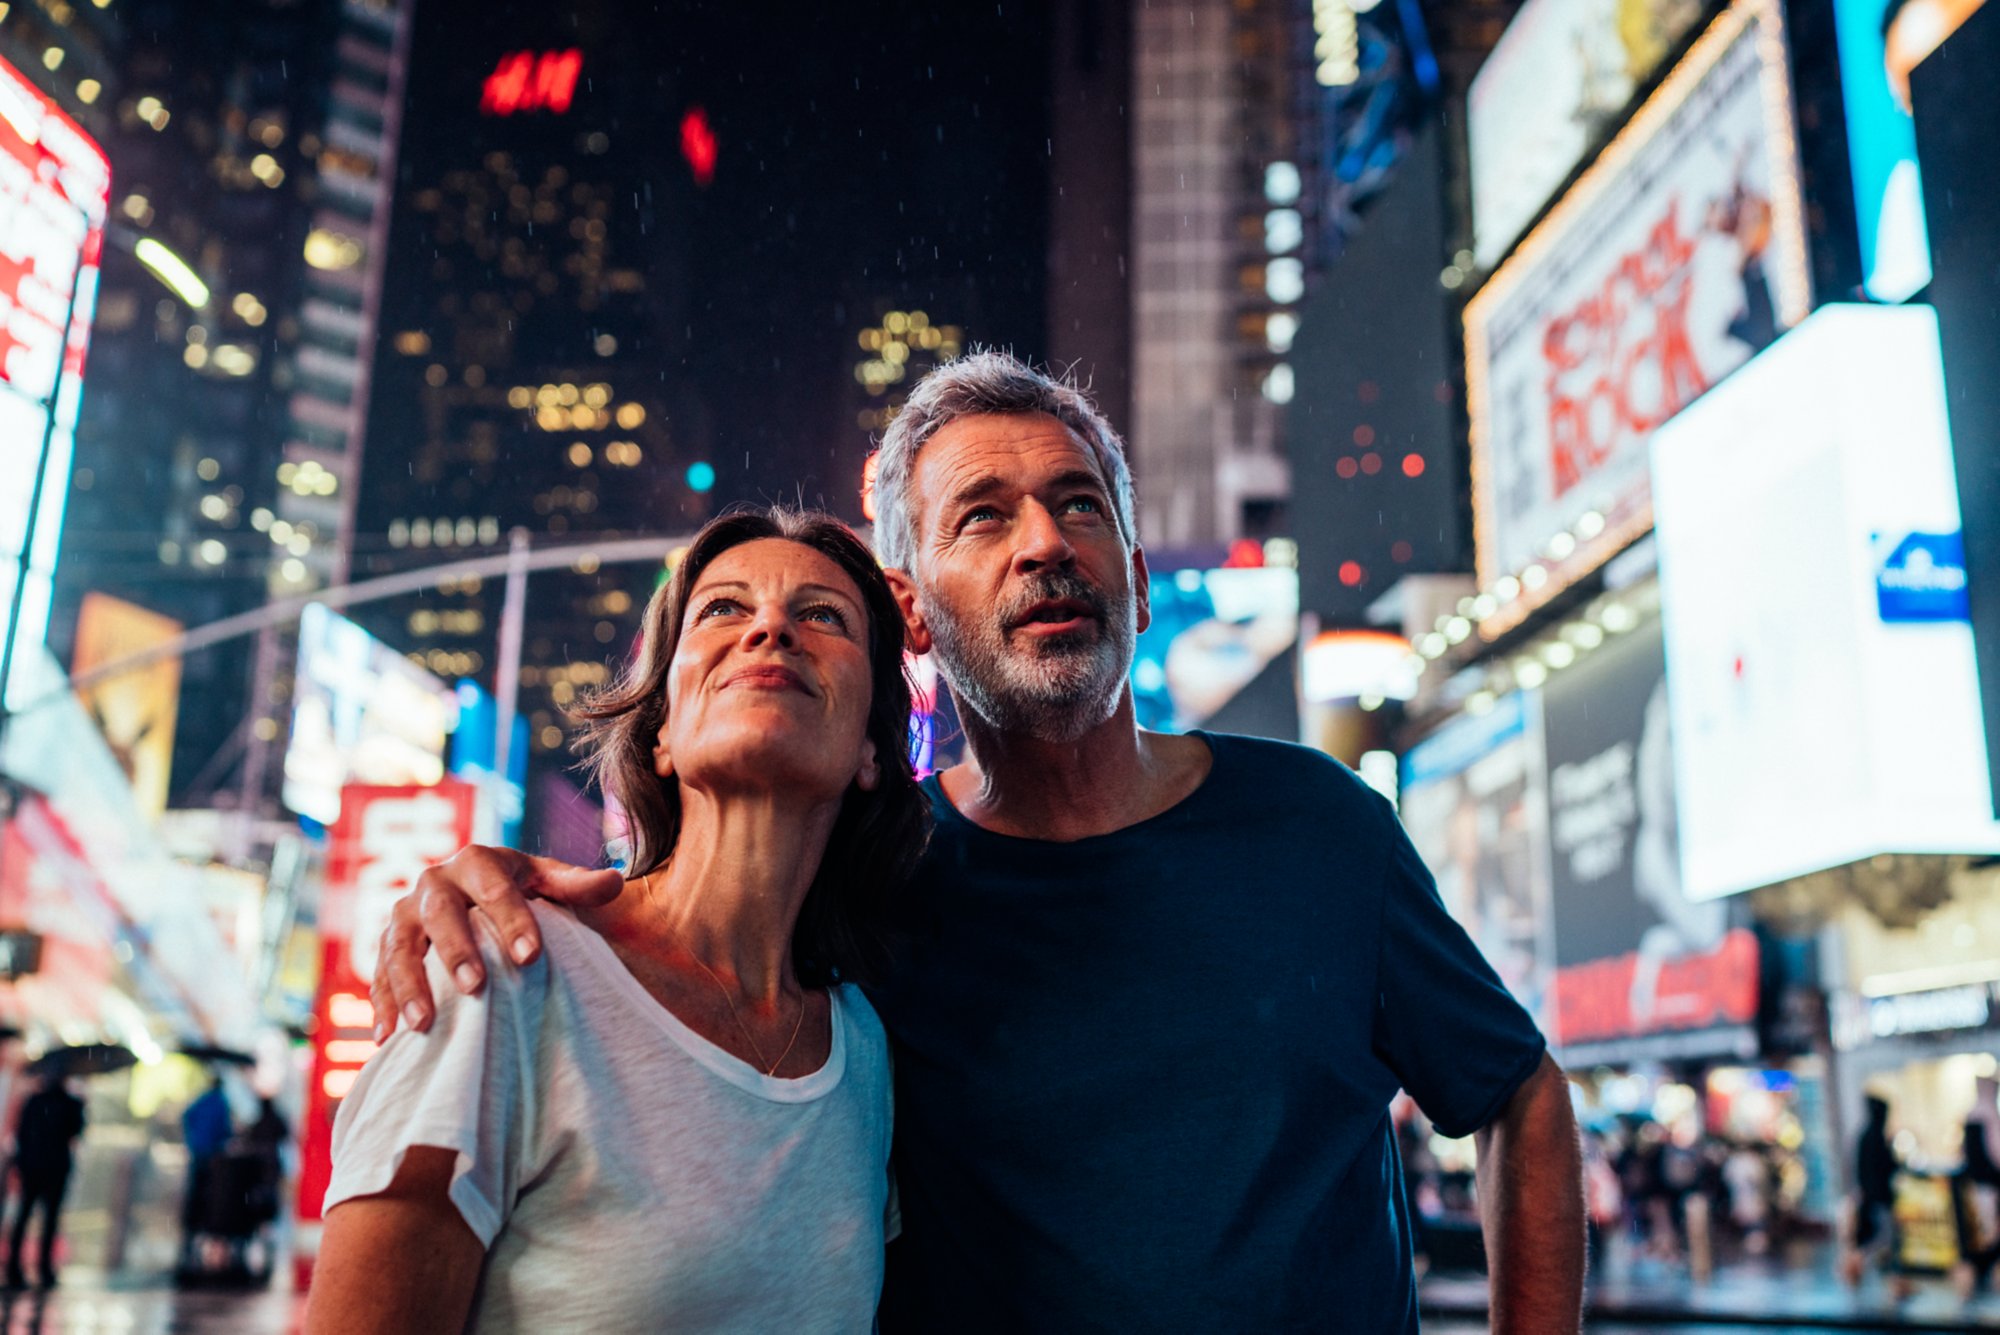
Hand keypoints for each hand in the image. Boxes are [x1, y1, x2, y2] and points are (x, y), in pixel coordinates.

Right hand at [370, 847, 622, 1040]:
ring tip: (423, 1024)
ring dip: (407, 984)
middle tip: (476, 988)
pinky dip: (381, 1005)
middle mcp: (433, 883)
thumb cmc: (519, 889)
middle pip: (439, 913)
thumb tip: (615, 881)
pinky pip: (377, 974)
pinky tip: (387, 1039)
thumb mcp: (547, 881)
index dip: (512, 920)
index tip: (531, 957)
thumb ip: (576, 885)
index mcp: (477, 861)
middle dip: (456, 950)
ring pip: (398, 946)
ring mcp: (404, 914)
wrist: (471, 889)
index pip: (494, 887)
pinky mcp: (385, 945)